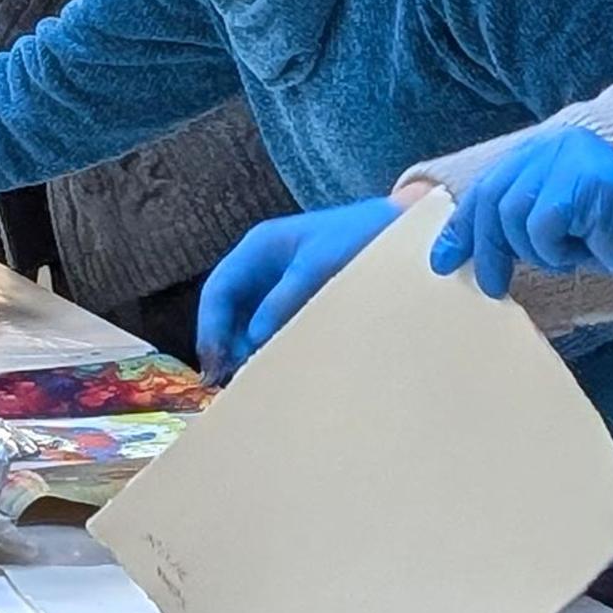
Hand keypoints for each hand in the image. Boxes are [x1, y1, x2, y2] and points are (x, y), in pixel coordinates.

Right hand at [197, 196, 396, 375]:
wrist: (401, 233)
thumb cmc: (358, 237)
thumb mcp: (320, 265)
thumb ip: (286, 298)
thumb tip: (255, 338)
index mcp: (259, 247)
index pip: (219, 288)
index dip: (211, 326)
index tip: (214, 360)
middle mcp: (262, 266)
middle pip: (228, 309)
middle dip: (224, 343)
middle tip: (228, 379)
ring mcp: (279, 283)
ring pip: (246, 321)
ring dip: (244, 348)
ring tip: (251, 378)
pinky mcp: (298, 300)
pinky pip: (271, 326)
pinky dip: (267, 346)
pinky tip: (275, 366)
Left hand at [431, 125, 612, 300]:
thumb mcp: (556, 224)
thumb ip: (517, 219)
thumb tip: (464, 243)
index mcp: (547, 149)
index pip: (488, 185)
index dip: (461, 225)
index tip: (443, 259)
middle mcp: (555, 144)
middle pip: (492, 198)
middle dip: (484, 246)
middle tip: (490, 284)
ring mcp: (570, 157)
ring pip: (512, 215)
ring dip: (533, 251)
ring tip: (563, 257)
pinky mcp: (584, 180)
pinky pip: (541, 225)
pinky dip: (555, 251)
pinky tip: (581, 250)